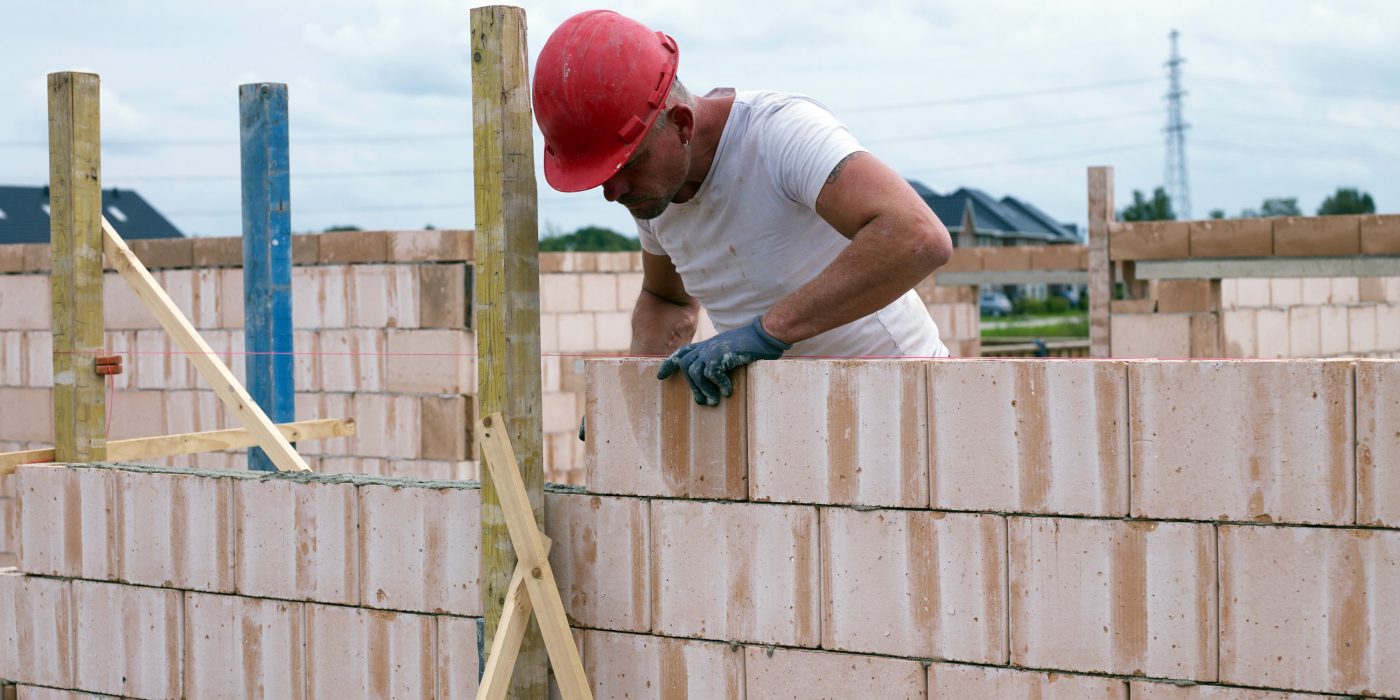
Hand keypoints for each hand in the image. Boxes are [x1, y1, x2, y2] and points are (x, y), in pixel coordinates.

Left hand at [657, 315, 791, 405]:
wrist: (765, 336)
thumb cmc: (752, 347)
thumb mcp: (730, 354)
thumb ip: (719, 364)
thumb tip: (713, 387)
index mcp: (707, 346)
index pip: (682, 353)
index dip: (670, 364)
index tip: (660, 377)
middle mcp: (707, 346)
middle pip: (686, 366)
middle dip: (693, 387)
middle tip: (702, 402)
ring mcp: (713, 349)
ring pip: (695, 372)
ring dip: (704, 389)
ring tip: (714, 401)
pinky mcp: (721, 354)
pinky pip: (711, 373)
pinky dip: (719, 384)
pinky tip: (728, 391)